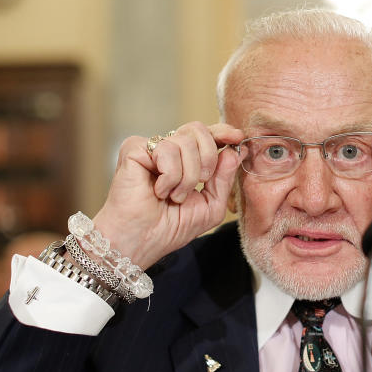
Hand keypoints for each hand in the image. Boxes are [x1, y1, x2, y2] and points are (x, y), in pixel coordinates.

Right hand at [91, 122, 244, 267]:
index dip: (223, 132)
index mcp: (186, 160)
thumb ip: (224, 178)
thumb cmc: (171, 228)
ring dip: (187, 177)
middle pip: (198, 130)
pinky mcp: (134, 149)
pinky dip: (170, 176)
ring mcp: (150, 149)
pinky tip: (158, 191)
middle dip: (208, 158)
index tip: (238, 137)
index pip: (206, 136)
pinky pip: (166, 149)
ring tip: (173, 196)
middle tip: (200, 183)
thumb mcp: (210, 206)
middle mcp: (168, 151)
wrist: (142, 241)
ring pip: (185, 142)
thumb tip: (235, 150)